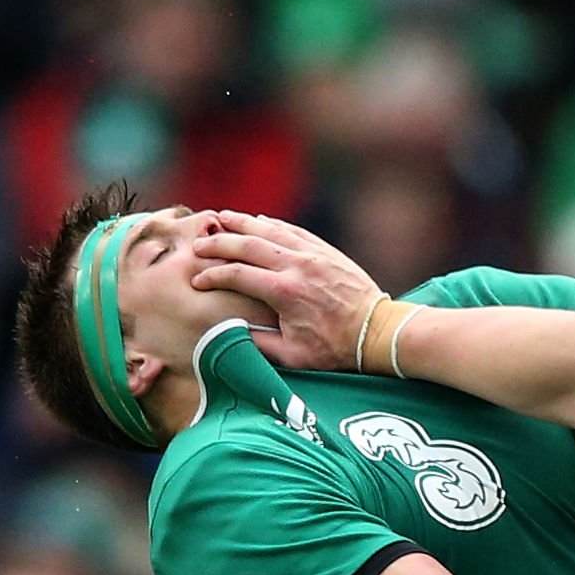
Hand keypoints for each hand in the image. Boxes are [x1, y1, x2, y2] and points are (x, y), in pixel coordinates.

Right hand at [192, 211, 382, 369]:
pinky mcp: (327, 251)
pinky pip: (295, 231)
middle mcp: (297, 266)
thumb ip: (258, 342)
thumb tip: (231, 329)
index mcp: (284, 292)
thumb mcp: (293, 356)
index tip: (198, 280)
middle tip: (199, 244)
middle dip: (219, 242)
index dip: (212, 275)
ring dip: (243, 222)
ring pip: (271, 230)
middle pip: (248, 245)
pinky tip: (260, 221)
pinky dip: (274, 224)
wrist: (376, 332)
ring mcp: (314, 255)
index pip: (237, 275)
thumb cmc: (335, 348)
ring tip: (221, 218)